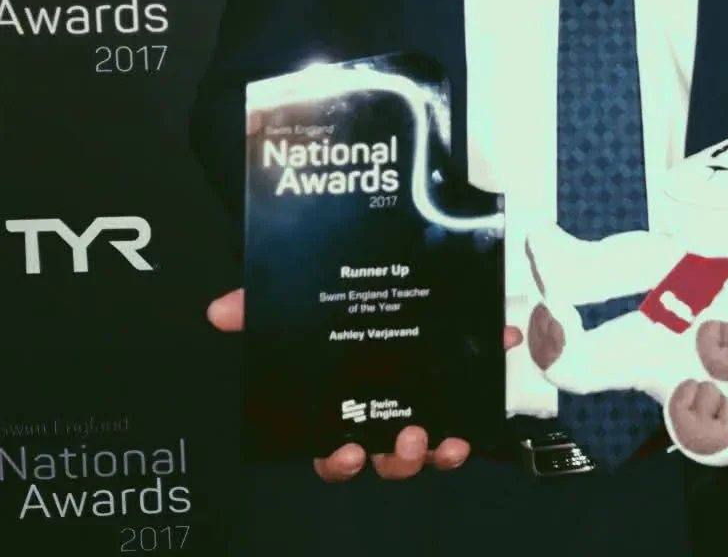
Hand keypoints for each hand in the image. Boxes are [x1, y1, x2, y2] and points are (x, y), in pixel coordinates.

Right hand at [207, 288, 521, 479]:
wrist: (394, 273)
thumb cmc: (335, 308)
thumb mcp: (297, 305)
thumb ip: (259, 308)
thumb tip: (220, 309)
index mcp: (343, 409)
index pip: (333, 453)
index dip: (339, 460)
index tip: (347, 449)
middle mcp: (384, 415)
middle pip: (387, 460)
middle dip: (398, 460)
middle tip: (409, 438)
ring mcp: (424, 405)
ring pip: (431, 449)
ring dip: (441, 450)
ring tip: (448, 437)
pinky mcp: (459, 386)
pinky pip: (474, 402)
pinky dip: (488, 387)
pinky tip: (500, 354)